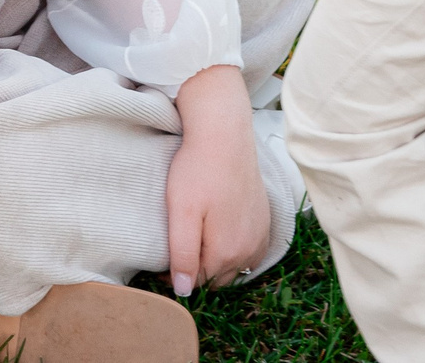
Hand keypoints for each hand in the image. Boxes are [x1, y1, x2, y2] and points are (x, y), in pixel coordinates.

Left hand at [165, 64, 270, 294]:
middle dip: (197, 270)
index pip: (198, 282)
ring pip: (235, 265)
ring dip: (216, 261)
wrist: (224, 134)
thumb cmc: (198, 170)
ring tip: (196, 238)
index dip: (175, 276)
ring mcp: (260, 235)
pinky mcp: (264, 220)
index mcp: (227, 252)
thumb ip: (183, 254)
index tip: (159, 260)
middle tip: (175, 248)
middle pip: (218, 277)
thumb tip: (184, 290)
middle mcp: (249, 250)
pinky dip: (234, 249)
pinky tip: (219, 231)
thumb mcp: (181, 213)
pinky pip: (249, 250)